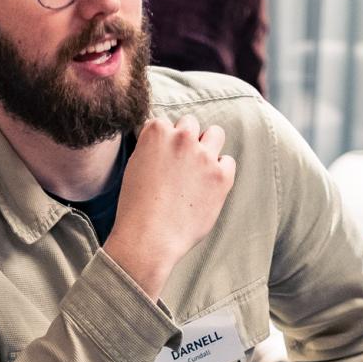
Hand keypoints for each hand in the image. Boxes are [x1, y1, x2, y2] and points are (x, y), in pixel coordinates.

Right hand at [104, 116, 235, 299]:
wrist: (149, 238)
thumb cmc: (136, 208)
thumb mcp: (134, 166)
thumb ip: (150, 148)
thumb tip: (163, 143)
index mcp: (156, 132)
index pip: (164, 123)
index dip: (163, 141)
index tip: (162, 158)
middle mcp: (182, 138)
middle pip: (191, 123)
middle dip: (186, 139)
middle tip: (180, 164)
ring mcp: (204, 156)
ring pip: (215, 134)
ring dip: (208, 146)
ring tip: (199, 168)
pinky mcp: (222, 176)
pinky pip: (228, 161)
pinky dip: (220, 171)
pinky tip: (208, 186)